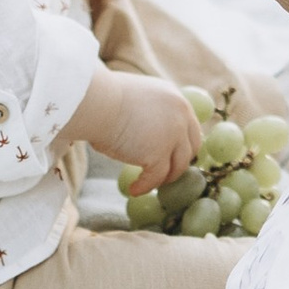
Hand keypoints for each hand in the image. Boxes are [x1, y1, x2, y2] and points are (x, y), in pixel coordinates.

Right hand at [54, 63, 199, 189]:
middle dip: (179, 163)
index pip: (189, 126)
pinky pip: (156, 178)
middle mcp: (180, 114)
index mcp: (174, 98)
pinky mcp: (159, 153)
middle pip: (192, 147)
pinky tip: (133, 190)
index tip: (172, 156)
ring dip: (163, 178)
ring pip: (178, 166)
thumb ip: (148, 114)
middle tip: (164, 174)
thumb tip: (143, 135)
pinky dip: (144, 186)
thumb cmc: (103, 98)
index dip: (181, 144)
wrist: (96, 102)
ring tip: (147, 184)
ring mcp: (173, 135)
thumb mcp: (136, 99)